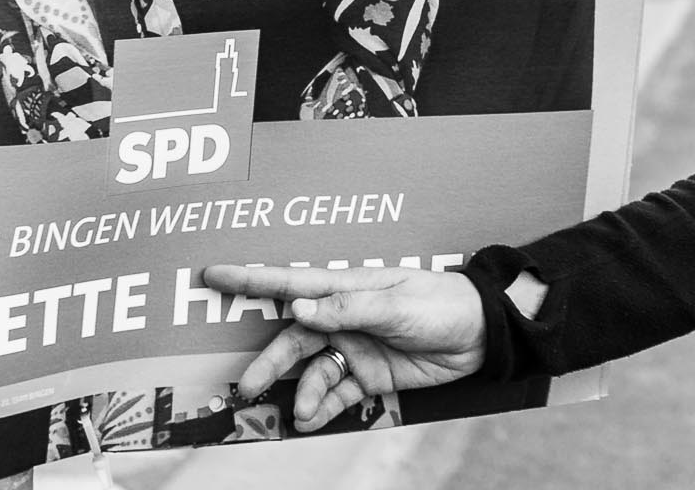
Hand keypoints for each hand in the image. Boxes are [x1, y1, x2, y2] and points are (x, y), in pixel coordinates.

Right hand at [201, 263, 486, 431]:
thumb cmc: (441, 303)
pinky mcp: (368, 375)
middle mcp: (344, 317)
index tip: (212, 274)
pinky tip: (313, 420)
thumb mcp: (396, 303)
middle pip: (294, 338)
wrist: (482, 334)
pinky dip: (322, 407)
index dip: (251, 279)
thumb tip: (298, 307)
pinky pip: (336, 393)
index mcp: (348, 287)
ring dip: (301, 392)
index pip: (292, 282)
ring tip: (300, 412)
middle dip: (270, 361)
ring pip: (312, 371)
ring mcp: (354, 347)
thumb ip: (347, 308)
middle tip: (249, 384)